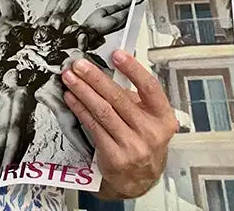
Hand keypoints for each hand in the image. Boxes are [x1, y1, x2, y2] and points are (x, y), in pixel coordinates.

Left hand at [61, 50, 177, 198]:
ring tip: (70, 78)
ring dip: (83, 91)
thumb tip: (108, 70)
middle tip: (79, 65)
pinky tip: (72, 98)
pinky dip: (80, 109)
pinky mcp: (115, 156)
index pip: (149, 87)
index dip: (133, 69)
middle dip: (95, 78)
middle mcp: (151, 132)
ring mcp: (133, 146)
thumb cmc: (143, 142)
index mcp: (163, 117)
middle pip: (119, 98)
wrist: (139, 179)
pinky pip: (93, 125)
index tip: (116, 54)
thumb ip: (133, 97)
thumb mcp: (148, 119)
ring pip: (103, 111)